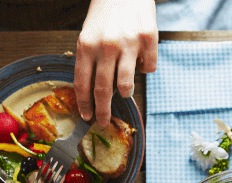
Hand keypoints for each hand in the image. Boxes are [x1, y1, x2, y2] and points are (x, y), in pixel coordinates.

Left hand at [74, 0, 157, 125]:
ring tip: (126, 88)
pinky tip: (141, 56)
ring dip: (126, 91)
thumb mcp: (89, 33)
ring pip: (127, 85)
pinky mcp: (149, 41)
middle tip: (105, 121)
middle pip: (103, 89)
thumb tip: (96, 90)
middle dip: (104, 110)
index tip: (87, 116)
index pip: (82, 82)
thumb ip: (91, 59)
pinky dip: (145, 67)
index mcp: (86, 44)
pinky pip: (149, 68)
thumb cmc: (106, 13)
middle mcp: (106, 46)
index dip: (84, 103)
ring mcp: (129, 44)